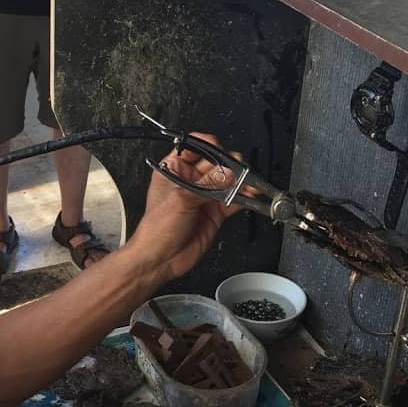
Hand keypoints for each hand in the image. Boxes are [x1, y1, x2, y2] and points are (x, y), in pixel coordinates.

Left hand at [126, 134, 243, 283]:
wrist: (160, 260)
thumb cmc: (156, 229)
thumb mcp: (180, 200)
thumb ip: (207, 185)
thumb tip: (229, 172)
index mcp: (175, 169)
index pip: (196, 146)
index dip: (210, 146)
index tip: (221, 153)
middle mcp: (191, 180)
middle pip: (218, 162)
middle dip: (230, 165)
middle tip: (237, 173)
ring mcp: (205, 196)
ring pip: (229, 180)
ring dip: (241, 181)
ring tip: (249, 184)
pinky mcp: (216, 211)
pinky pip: (235, 199)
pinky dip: (245, 197)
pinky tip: (251, 196)